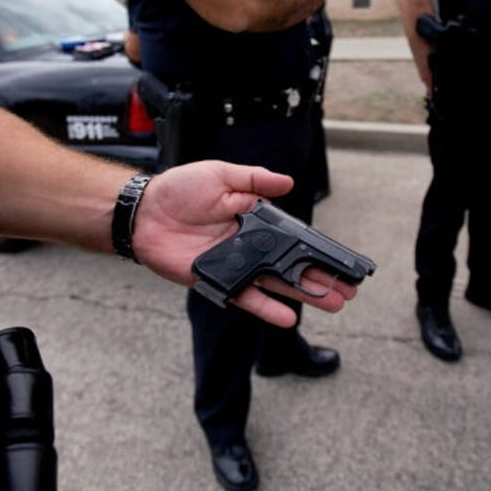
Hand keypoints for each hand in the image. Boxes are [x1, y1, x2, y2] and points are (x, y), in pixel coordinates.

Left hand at [131, 161, 357, 326]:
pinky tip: (288, 316)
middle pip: (293, 265)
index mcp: (254, 219)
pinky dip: (266, 307)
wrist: (142, 212)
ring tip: (333, 304)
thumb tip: (288, 182)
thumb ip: (254, 180)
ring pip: (277, 283)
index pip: (294, 238)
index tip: (342, 262)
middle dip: (321, 278)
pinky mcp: (218, 280)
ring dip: (304, 295)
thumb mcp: (220, 174)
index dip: (318, 251)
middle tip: (348, 291)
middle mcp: (250, 244)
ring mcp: (236, 264)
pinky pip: (246, 295)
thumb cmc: (178, 189)